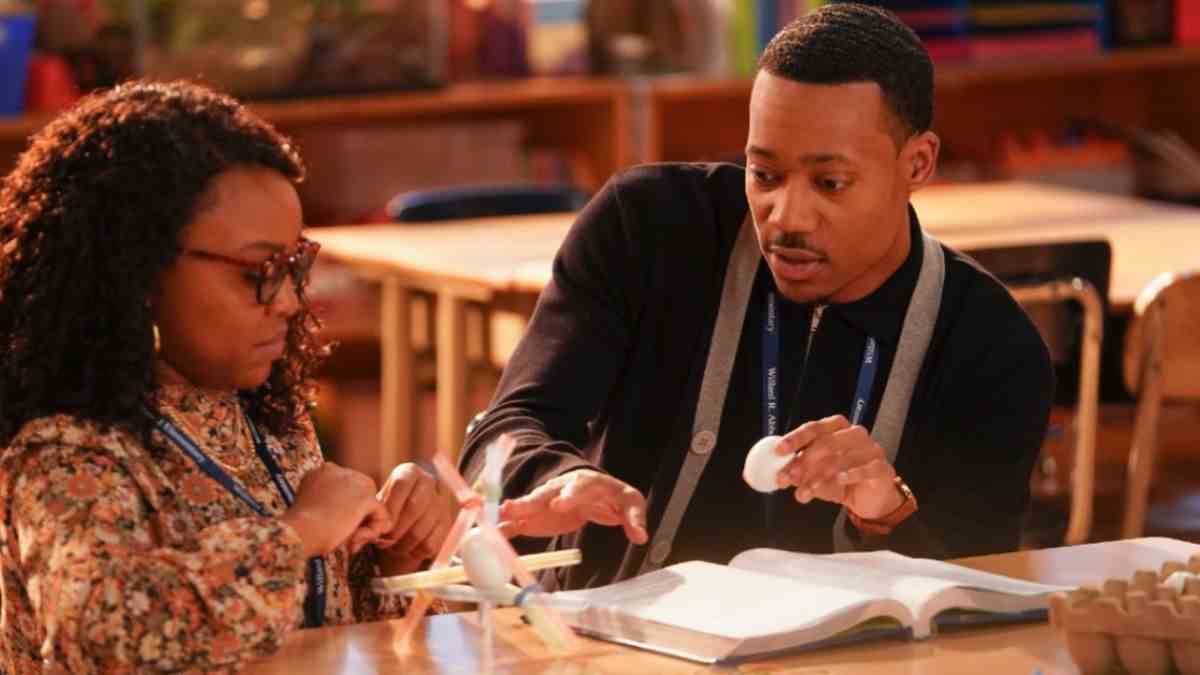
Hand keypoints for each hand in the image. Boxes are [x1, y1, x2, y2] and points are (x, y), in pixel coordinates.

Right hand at [280, 462, 392, 557]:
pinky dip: (373, 531)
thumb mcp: (315, 510)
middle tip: (348, 540)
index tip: (335, 529)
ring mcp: (353, 481)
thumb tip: (356, 519)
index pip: (347, 490)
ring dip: (366, 526)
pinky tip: (356, 541)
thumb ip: (333, 506)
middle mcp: (338, 470)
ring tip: (350, 541)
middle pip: (362, 494)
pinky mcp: (365, 497)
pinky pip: (381, 515)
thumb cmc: (300, 529)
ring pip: (372, 505)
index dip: (347, 511)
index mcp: (322, 471)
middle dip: (359, 517)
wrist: (298, 531)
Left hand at [375, 463, 456, 570]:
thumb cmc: (386, 510)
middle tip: (383, 541)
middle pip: (414, 507)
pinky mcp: (446, 524)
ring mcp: (440, 504)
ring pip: (420, 530)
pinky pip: (429, 544)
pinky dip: (414, 552)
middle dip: (395, 530)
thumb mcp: (377, 506)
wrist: (403, 521)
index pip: (402, 483)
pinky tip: (405, 549)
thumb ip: (371, 515)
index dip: (390, 507)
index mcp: (410, 472)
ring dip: (402, 544)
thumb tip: (366, 534)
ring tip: (391, 547)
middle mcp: (429, 483)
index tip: (380, 525)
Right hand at [498, 469, 647, 543]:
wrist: (597, 491)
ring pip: (529, 504)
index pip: (578, 487)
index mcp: (587, 483)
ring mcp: (547, 501)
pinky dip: (505, 526)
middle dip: (531, 501)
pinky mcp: (537, 515)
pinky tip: (490, 534)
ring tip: (496, 516)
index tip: (559, 505)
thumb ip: (634, 519)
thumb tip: (641, 536)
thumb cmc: (614, 495)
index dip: (568, 496)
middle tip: (514, 508)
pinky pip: (519, 521)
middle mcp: (563, 488)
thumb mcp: (630, 503)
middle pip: (546, 493)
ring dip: (513, 510)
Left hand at [774, 415, 903, 518]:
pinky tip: (838, 481)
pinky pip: (865, 469)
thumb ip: (798, 473)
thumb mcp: (815, 476)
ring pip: (842, 459)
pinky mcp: (882, 468)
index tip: (779, 451)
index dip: (795, 438)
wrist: (871, 500)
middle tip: (789, 477)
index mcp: (837, 429)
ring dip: (819, 477)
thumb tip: (775, 475)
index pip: (814, 428)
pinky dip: (849, 475)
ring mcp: (871, 450)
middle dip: (804, 461)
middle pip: (827, 442)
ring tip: (804, 493)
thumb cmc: (841, 481)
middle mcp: (855, 435)